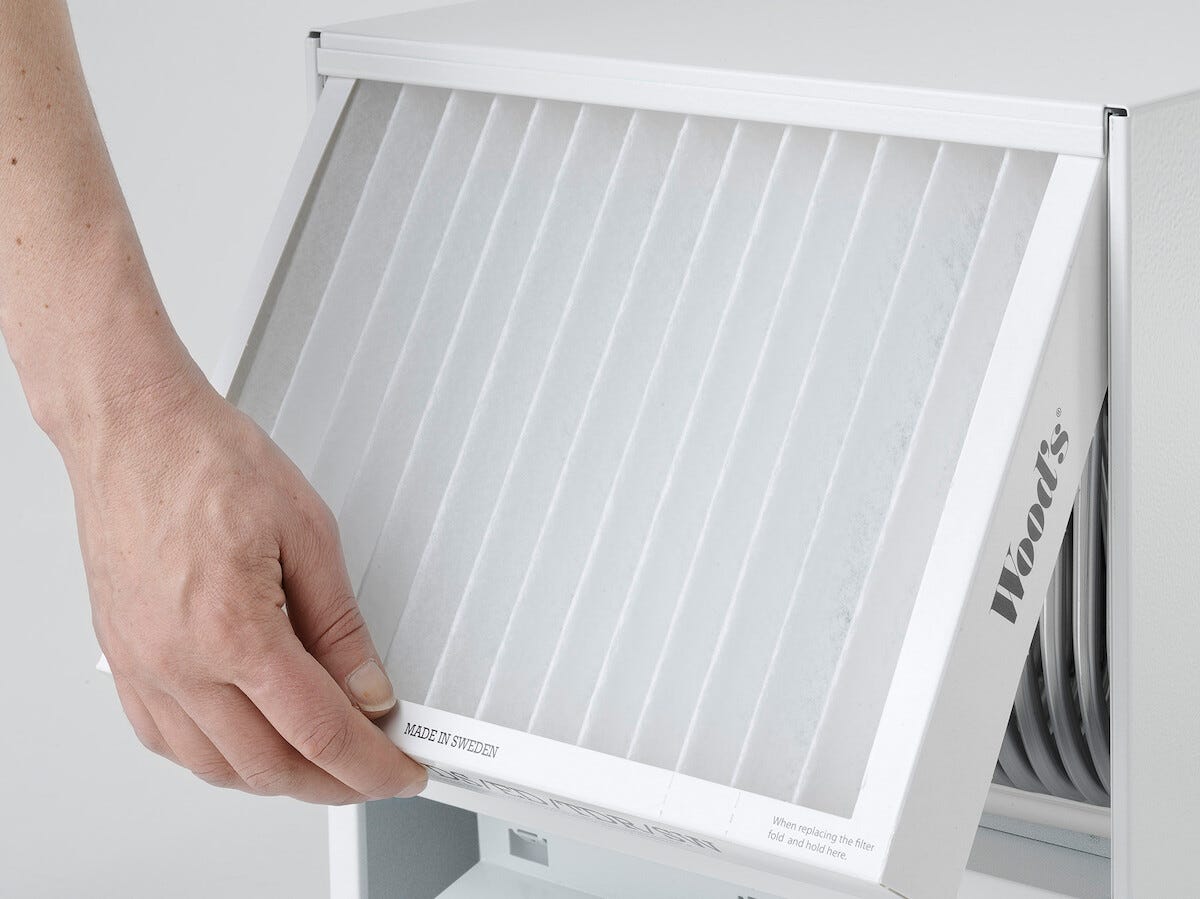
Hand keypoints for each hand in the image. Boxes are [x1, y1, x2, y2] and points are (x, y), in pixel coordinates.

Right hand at [71, 366, 424, 803]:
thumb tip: (368, 688)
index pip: (319, 731)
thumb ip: (341, 626)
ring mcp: (142, 667)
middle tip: (373, 770)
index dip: (371, 765)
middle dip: (332, 783)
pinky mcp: (124, 660)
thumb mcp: (309, 534)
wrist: (135, 430)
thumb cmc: (208, 460)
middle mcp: (178, 662)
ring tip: (322, 760)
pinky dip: (218, 759)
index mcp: (232, 630)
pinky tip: (249, 741)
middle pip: (268, 766)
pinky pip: (168, 742)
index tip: (400, 771)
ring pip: (215, 767)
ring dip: (277, 778)